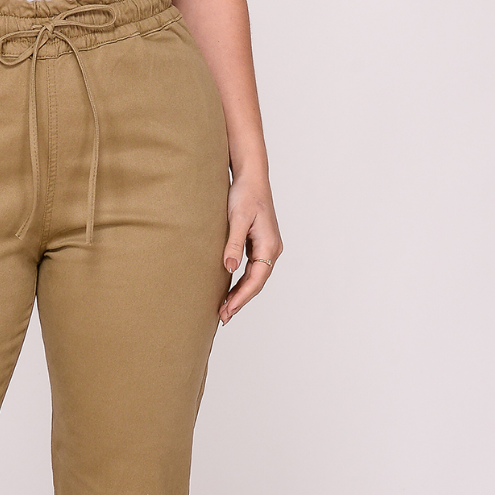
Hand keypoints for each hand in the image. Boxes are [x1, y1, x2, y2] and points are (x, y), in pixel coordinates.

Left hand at [219, 175, 282, 325]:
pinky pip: (253, 268)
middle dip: (240, 300)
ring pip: (255, 277)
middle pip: (257, 282)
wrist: (251, 177)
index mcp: (269, 245)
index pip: (255, 279)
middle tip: (223, 316)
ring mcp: (268, 246)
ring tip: (225, 308)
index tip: (227, 311)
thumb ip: (233, 243)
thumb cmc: (244, 194)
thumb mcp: (237, 218)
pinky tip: (230, 288)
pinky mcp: (260, 243)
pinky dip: (242, 280)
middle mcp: (272, 248)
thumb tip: (229, 268)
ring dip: (241, 292)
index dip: (241, 297)